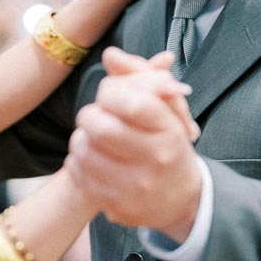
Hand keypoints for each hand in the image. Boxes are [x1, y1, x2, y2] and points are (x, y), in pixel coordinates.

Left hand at [64, 47, 202, 238]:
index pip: (132, 101)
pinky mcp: (118, 205)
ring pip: (84, 150)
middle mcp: (156, 159)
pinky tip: (89, 159)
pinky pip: (80, 175)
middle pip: (101, 126)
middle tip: (95, 117)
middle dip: (90, 116)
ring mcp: (136, 186)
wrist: (183, 199)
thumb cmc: (169, 145)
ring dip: (80, 138)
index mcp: (170, 130)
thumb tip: (110, 55)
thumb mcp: (167, 110)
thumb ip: (140, 76)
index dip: (111, 92)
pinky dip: (77, 162)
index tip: (110, 95)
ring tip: (91, 138)